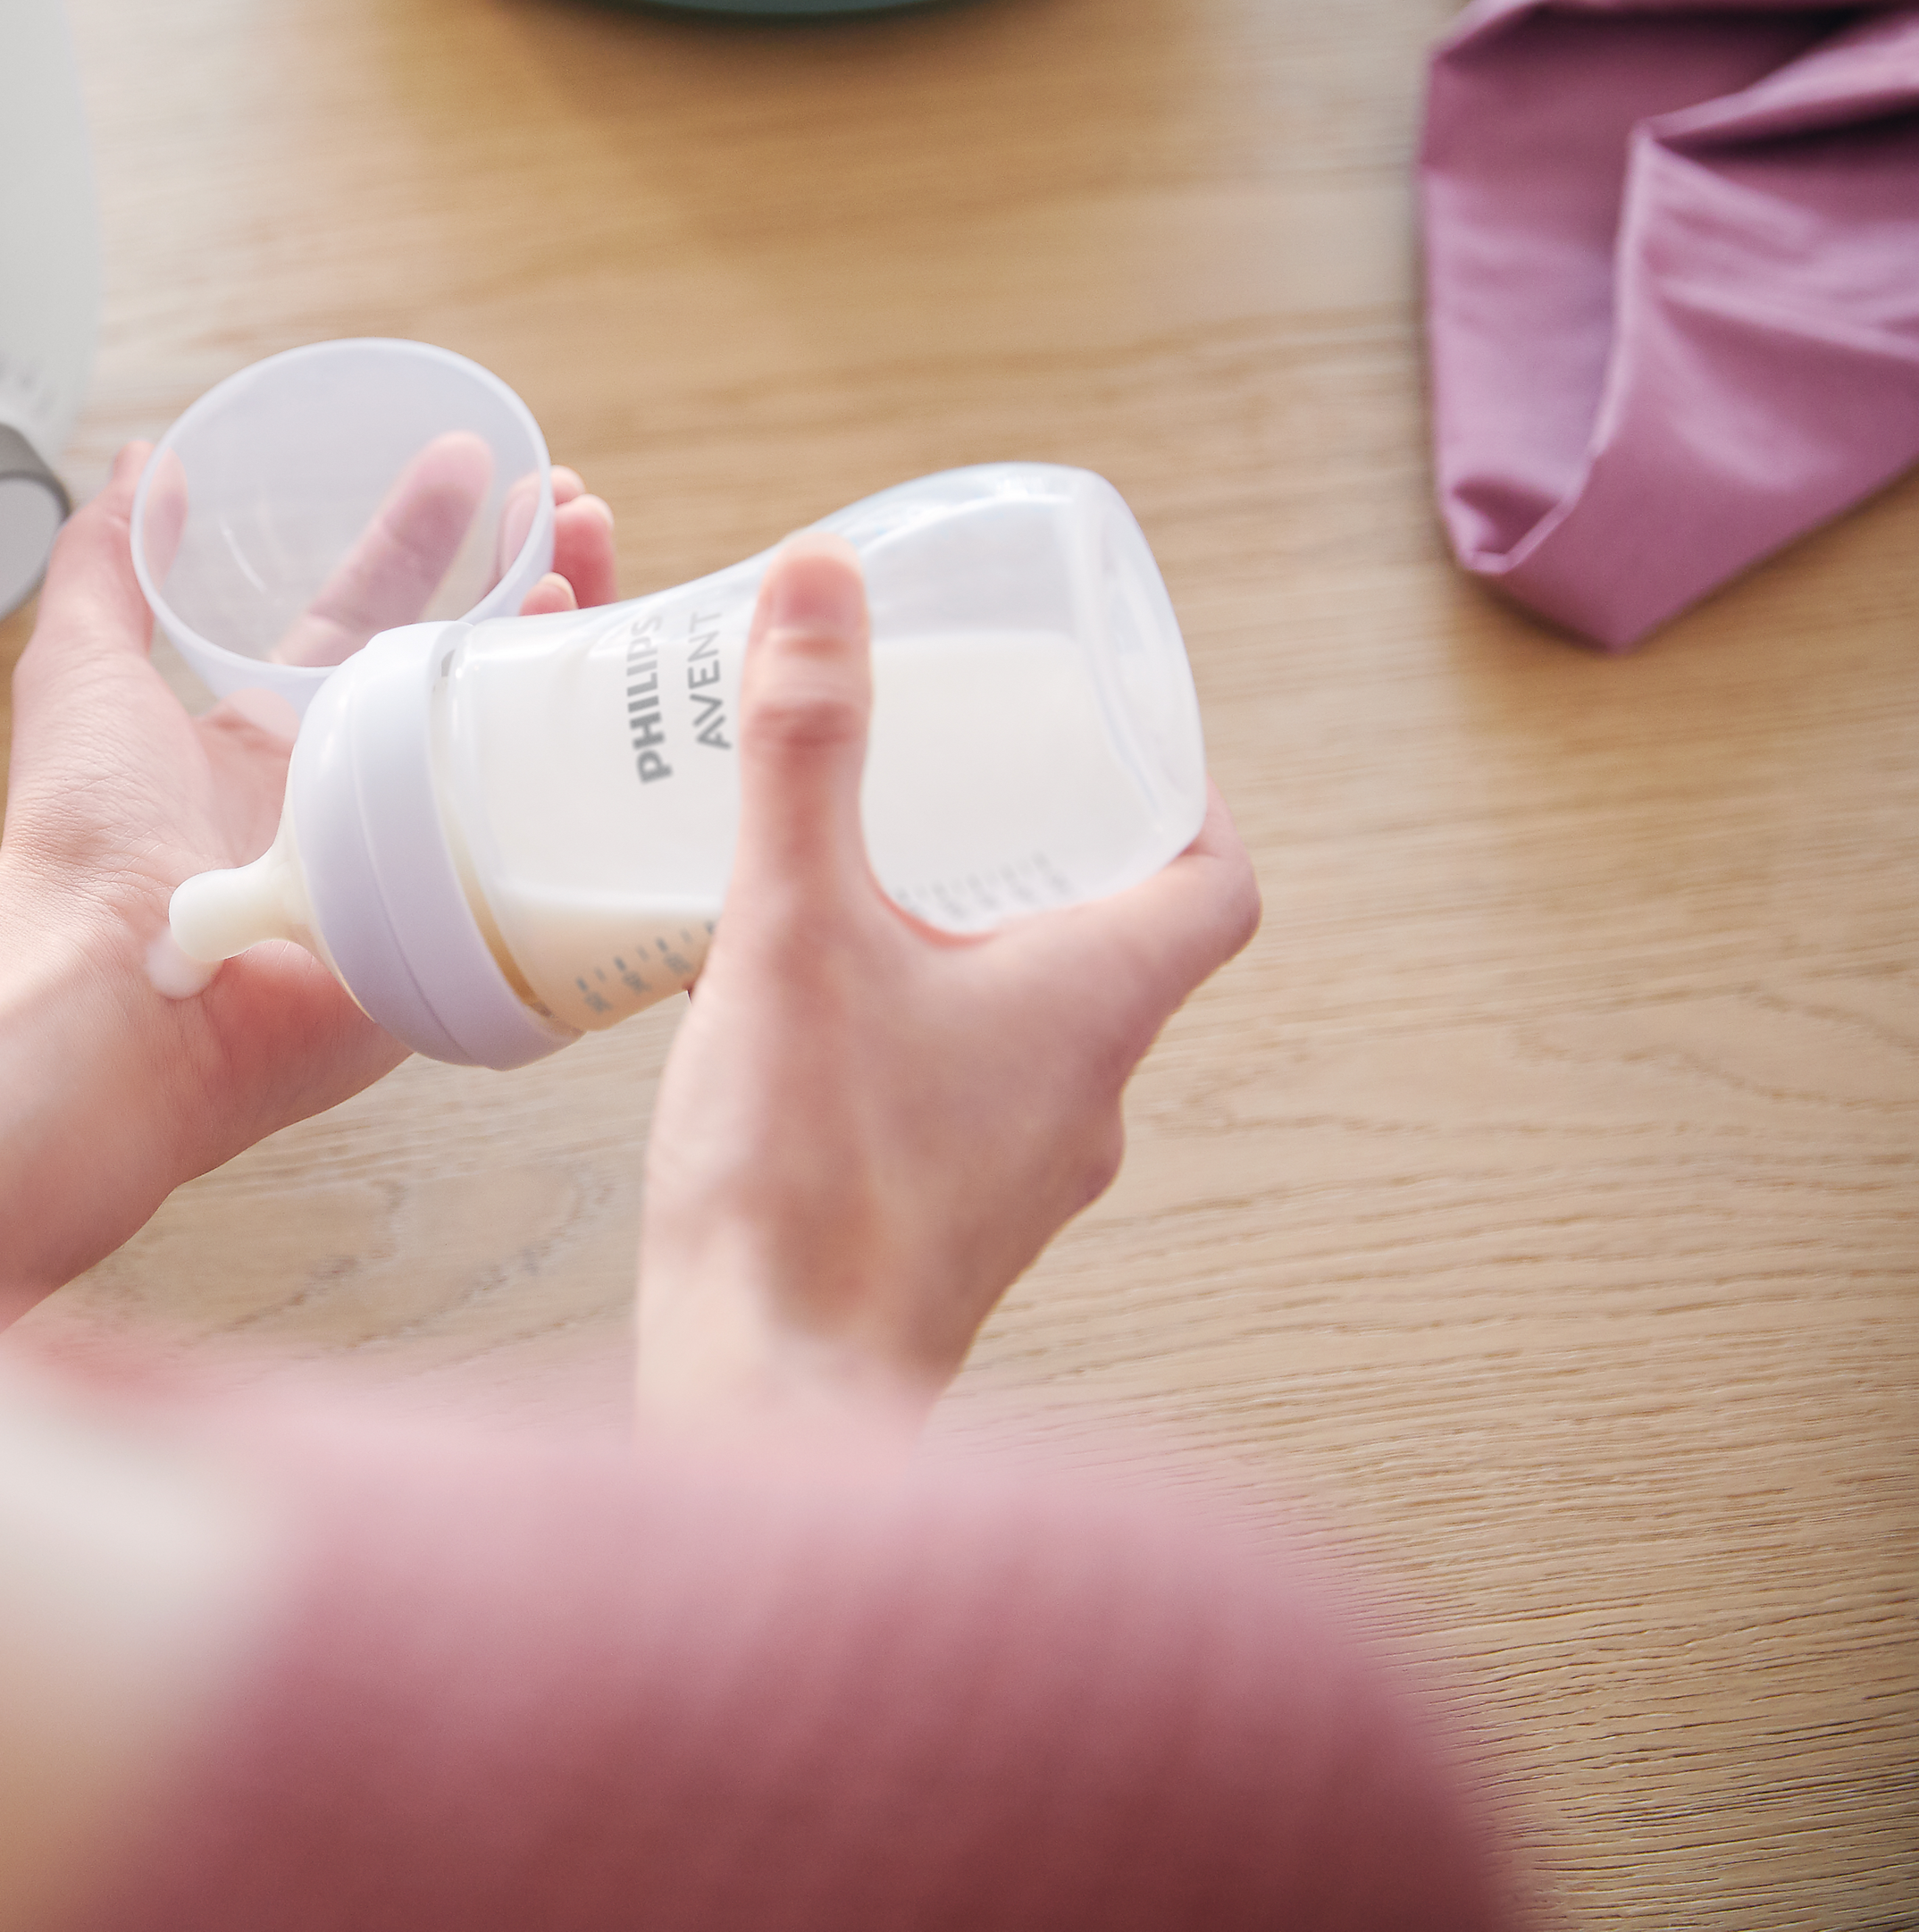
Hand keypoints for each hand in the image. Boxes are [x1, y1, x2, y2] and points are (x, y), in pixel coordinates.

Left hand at [0, 436, 616, 1324]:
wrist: (121, 995)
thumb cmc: (85, 843)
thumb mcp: (79, 668)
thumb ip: (106, 562)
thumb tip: (141, 463)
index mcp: (273, 740)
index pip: (370, 613)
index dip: (424, 539)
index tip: (473, 463)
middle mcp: (352, 792)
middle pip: (465, 660)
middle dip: (525, 570)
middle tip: (572, 498)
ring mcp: (416, 855)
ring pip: (516, 731)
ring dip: (566, 630)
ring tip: (596, 542)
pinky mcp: (459, 920)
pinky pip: (544, 835)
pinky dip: (580, 753)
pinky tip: (601, 676)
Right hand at [639, 533, 1260, 1432]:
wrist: (761, 1399)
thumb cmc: (803, 1177)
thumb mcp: (794, 928)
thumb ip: (808, 752)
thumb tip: (823, 580)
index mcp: (1096, 1009)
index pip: (1217, 885)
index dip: (1187, 801)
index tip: (1114, 741)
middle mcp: (1087, 1103)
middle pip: (1121, 953)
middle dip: (1047, 859)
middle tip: (958, 788)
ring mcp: (1019, 1186)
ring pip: (1035, 1038)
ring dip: (976, 960)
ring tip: (862, 895)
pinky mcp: (942, 1240)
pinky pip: (962, 1112)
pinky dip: (916, 1049)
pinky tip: (804, 1031)